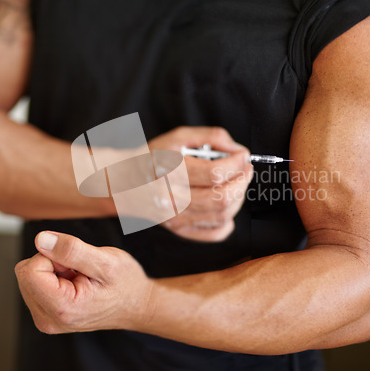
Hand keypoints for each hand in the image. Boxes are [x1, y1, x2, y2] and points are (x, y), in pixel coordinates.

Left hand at [15, 232, 153, 333]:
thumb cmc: (126, 284)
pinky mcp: (46, 314)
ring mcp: (46, 319)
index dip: (53, 256)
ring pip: (30, 277)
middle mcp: (47, 319)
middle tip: (80, 271)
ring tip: (81, 277)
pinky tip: (76, 283)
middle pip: (26, 273)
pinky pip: (36, 284)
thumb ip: (72, 250)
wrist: (136, 305)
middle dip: (53, 263)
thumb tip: (40, 240)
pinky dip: (55, 277)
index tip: (76, 263)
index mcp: (61, 309)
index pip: (30, 270)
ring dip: (55, 270)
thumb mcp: (106, 261)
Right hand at [149, 127, 252, 241]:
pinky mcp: (179, 229)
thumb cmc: (153, 157)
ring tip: (237, 184)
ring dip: (238, 198)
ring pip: (222, 215)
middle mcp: (170, 198)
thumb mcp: (179, 137)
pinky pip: (214, 233)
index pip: (214, 173)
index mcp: (169, 171)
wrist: (123, 182)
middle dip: (242, 181)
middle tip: (246, 169)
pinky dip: (228, 222)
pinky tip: (227, 206)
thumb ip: (211, 137)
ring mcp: (175, 218)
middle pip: (221, 197)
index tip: (244, 156)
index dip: (237, 164)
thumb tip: (239, 151)